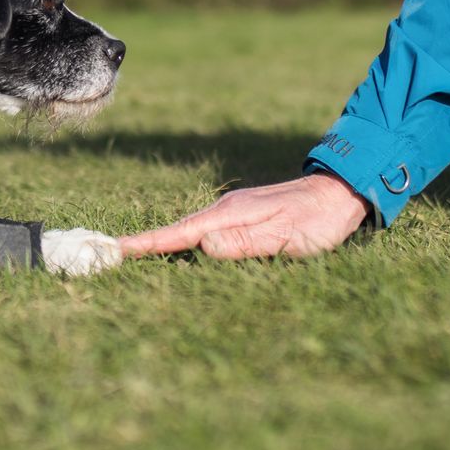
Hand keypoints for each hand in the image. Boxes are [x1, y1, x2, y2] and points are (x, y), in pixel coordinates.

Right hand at [118, 172, 369, 260]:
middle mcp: (224, 212)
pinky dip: (181, 242)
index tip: (114, 251)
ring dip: (160, 244)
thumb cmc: (318, 221)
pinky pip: (202, 232)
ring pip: (187, 232)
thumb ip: (245, 243)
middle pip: (175, 232)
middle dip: (143, 244)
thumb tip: (202, 246)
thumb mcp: (286, 237)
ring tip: (130, 256)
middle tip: (109, 257)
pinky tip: (174, 250)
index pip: (178, 234)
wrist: (341, 192)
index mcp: (229, 216)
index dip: (146, 245)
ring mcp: (231, 214)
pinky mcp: (240, 219)